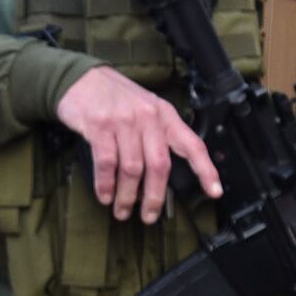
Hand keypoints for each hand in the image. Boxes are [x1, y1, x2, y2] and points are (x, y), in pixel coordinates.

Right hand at [53, 67, 220, 222]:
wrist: (81, 79)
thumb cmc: (115, 99)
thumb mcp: (145, 109)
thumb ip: (156, 137)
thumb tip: (158, 179)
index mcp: (165, 115)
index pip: (192, 145)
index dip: (205, 170)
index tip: (214, 191)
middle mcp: (148, 117)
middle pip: (159, 165)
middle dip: (155, 197)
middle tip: (149, 216)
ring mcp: (123, 121)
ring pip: (132, 169)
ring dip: (127, 196)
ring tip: (122, 210)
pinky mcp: (100, 126)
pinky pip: (107, 163)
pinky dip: (106, 185)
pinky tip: (105, 195)